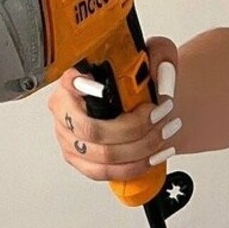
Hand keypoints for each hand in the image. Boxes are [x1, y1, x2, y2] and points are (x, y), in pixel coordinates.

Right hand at [46, 37, 178, 181]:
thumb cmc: (143, 88)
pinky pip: (108, 172)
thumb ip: (158, 55)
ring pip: (105, 154)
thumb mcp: (154, 59)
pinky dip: (136, 165)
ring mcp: (71, 140)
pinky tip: (154, 154)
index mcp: (74, 80)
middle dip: (134, 126)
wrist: (151, 112)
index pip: (70, 82)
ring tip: (163, 133)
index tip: (105, 89)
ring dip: (141, 146)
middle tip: (158, 115)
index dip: (84, 87)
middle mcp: (66, 111)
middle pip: (92, 129)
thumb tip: (158, 68)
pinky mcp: (83, 163)